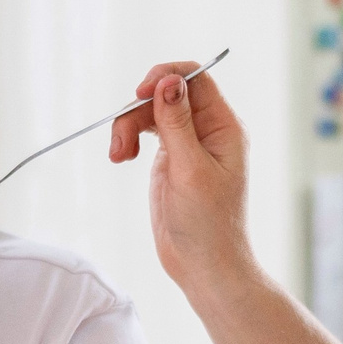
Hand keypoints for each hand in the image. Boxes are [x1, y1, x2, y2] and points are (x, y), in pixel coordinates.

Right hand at [107, 62, 252, 291]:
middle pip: (166, 94)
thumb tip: (170, 81)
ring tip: (118, 155)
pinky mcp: (169, 159)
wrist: (204, 266)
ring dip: (128, 126)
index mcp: (224, 127)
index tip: (140, 93)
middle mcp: (208, 130)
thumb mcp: (191, 170)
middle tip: (122, 142)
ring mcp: (187, 144)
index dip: (166, 77)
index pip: (196, 79)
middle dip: (139, 109)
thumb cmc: (209, 224)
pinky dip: (129, 138)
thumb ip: (178, 123)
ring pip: (151, 113)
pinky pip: (145, 132)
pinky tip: (122, 156)